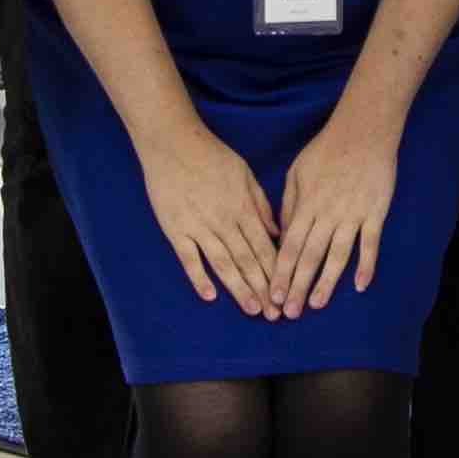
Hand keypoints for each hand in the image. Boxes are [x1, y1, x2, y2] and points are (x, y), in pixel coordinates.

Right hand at [134, 119, 285, 316]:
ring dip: (239, 288)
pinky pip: (189, 258)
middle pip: (248, 260)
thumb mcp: (244, 173)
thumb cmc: (211, 155)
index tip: (286, 292)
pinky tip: (209, 296)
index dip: (276, 272)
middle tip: (274, 315)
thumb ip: (261, 204)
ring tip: (251, 310)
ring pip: (223, 263)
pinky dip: (199, 277)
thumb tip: (275, 231)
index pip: (264, 246)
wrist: (173, 143)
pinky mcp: (176, 229)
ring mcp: (199, 226)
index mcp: (243, 207)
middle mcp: (225, 221)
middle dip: (263, 289)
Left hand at [267, 107, 406, 317]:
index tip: (272, 295)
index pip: (290, 246)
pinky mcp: (375, 213)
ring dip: (327, 282)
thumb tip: (281, 233)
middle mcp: (327, 214)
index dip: (281, 272)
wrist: (363, 131)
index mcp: (306, 205)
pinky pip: (370, 244)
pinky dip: (366, 265)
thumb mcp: (296, 172)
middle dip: (297, 286)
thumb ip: (288, 204)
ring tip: (316, 304)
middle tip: (288, 313)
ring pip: (337, 255)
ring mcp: (353, 215)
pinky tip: (361, 286)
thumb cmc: (326, 149)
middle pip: (310, 256)